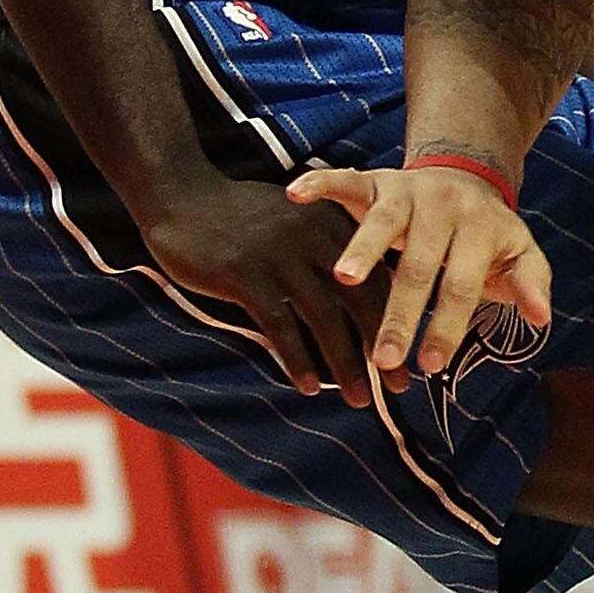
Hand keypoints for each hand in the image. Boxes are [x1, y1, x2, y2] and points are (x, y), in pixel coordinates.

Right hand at [141, 171, 382, 406]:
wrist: (181, 193)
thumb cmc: (244, 216)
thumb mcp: (299, 220)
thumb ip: (332, 251)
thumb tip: (370, 301)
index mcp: (334, 222)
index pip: (379, 276)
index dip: (399, 319)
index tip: (412, 356)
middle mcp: (314, 236)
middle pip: (362, 299)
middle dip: (384, 347)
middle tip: (400, 387)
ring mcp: (279, 254)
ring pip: (325, 318)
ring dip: (346, 363)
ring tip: (360, 399)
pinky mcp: (244, 273)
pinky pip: (280, 325)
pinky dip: (298, 359)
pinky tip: (310, 386)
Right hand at [289, 163, 550, 383]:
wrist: (465, 175)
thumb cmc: (487, 233)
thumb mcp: (519, 254)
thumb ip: (531, 283)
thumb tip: (543, 318)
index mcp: (482, 228)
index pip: (463, 284)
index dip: (448, 325)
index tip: (430, 365)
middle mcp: (444, 207)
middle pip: (421, 265)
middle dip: (402, 314)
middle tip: (384, 358)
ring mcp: (408, 191)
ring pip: (383, 223)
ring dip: (363, 250)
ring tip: (344, 280)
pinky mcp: (376, 180)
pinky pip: (346, 179)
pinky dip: (321, 183)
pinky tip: (296, 195)